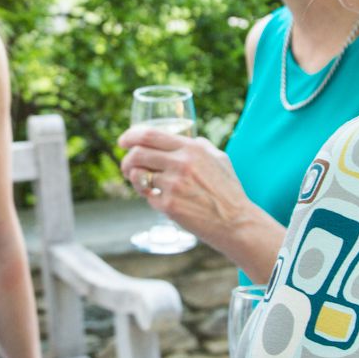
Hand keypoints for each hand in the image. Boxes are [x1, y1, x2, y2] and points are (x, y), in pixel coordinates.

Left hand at [116, 127, 249, 243]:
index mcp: (191, 149)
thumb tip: (191, 138)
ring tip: (140, 182)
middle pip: (138, 154)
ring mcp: (173, 185)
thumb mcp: (220, 159)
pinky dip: (150, 197)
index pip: (150, 134)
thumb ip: (202, 146)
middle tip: (126, 165)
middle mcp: (181, 164)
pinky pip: (148, 196)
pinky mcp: (168, 206)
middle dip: (126, 159)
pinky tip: (160, 199)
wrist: (236, 222)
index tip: (123, 141)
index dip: (131, 135)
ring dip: (134, 178)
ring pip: (138, 175)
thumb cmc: (229, 192)